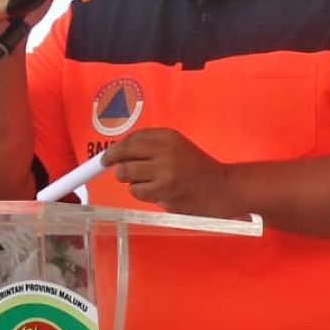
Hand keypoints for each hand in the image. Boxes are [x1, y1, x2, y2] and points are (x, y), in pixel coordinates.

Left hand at [101, 129, 236, 216]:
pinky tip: (154, 192)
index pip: (132, 138)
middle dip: (112, 161)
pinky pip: (136, 191)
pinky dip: (140, 193)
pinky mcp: (164, 190)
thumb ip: (152, 147)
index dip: (116, 148)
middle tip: (110, 167)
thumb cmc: (197, 169)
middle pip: (123, 153)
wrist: (221, 188)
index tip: (108, 155)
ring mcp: (164, 170)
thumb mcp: (177, 148)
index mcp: (168, 136)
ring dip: (129, 180)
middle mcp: (165, 150)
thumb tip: (119, 152)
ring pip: (126, 173)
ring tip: (143, 182)